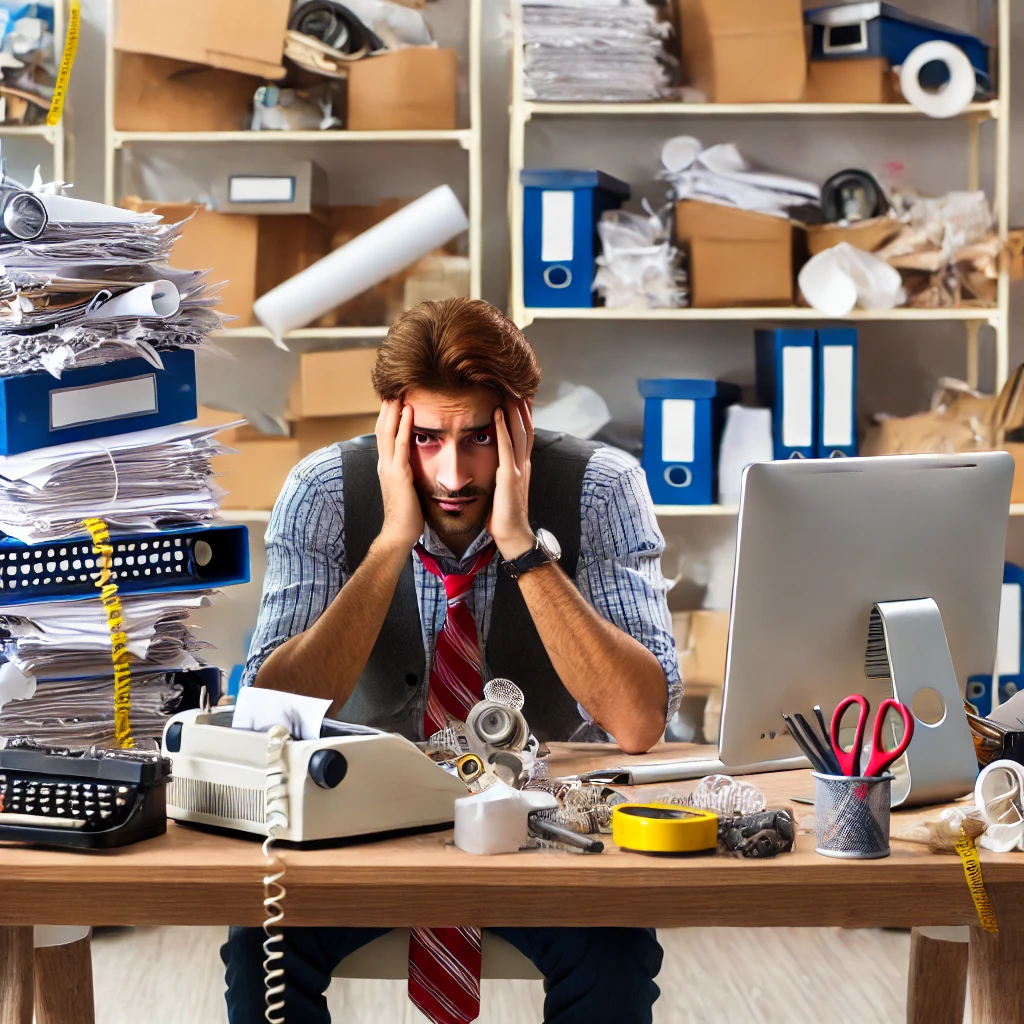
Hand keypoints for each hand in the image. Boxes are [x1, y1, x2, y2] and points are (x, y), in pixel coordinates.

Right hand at [375, 400, 422, 549]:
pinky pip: (401, 443)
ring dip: (394, 409)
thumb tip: (418, 466)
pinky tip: (409, 410)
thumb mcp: (407, 488)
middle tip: (394, 386)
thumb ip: (409, 474)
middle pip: (382, 427)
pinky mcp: (398, 473)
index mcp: (386, 467)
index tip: (395, 399)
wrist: (399, 534)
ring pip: (388, 430)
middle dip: (388, 407)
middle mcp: (384, 463)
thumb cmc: (407, 515)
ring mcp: (389, 467)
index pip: (385, 435)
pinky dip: (404, 424)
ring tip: (399, 390)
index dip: (388, 416)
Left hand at [488, 400, 535, 559]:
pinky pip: (506, 446)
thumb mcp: (504, 491)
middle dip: (523, 406)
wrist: (513, 536)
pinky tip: (498, 412)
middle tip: (519, 384)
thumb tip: (493, 468)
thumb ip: (502, 476)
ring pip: (520, 431)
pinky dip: (502, 428)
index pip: (525, 435)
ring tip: (510, 389)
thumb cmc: (504, 518)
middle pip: (526, 427)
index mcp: (522, 467)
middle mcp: (524, 464)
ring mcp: (519, 469)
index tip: (520, 396)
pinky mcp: (510, 476)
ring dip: (515, 409)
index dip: (524, 415)